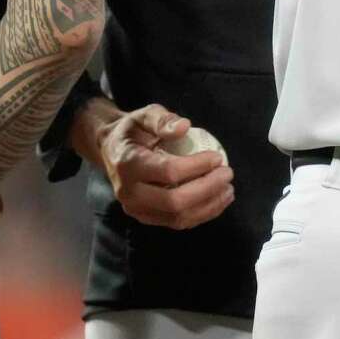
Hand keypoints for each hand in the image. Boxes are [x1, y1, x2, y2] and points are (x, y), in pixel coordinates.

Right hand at [96, 104, 233, 230]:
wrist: (111, 150)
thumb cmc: (132, 131)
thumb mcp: (143, 116)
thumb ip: (162, 119)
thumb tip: (184, 126)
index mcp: (128, 164)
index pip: (168, 172)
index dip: (197, 166)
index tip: (217, 157)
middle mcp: (129, 192)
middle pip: (174, 201)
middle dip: (207, 190)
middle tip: (227, 174)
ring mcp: (136, 209)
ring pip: (178, 217)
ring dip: (208, 206)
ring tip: (228, 190)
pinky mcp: (146, 218)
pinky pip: (177, 222)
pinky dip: (201, 214)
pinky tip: (217, 200)